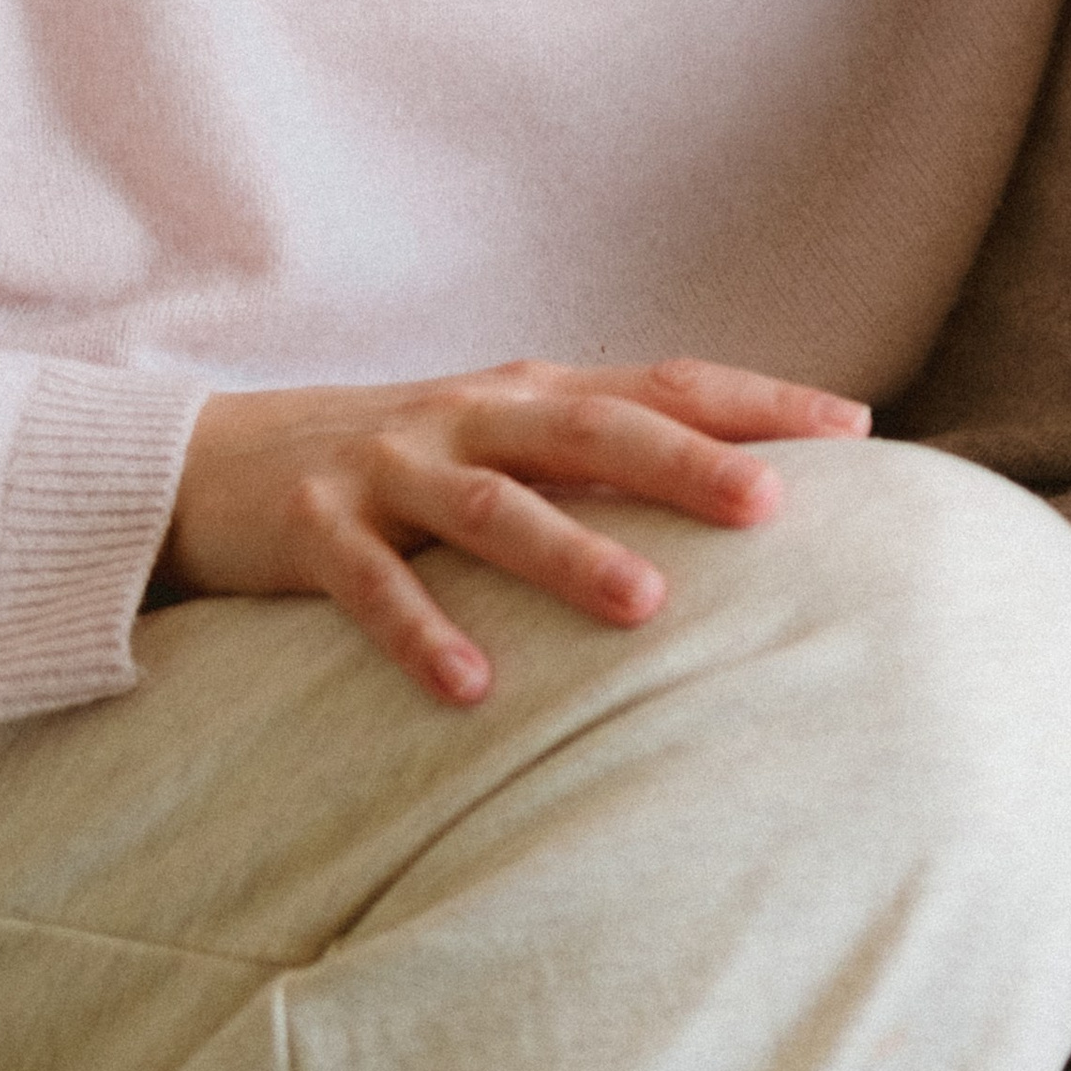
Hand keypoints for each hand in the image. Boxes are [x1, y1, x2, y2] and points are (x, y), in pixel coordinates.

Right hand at [160, 359, 871, 706]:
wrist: (215, 459)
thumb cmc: (403, 462)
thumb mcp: (505, 438)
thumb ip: (607, 454)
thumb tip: (755, 487)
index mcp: (533, 392)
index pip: (665, 384)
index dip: (758, 402)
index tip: (854, 428)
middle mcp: (473, 417)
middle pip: (595, 431)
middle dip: (686, 466)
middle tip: (769, 508)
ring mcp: (391, 469)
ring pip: (495, 508)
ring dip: (571, 553)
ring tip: (644, 604)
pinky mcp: (315, 531)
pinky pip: (375, 586)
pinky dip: (423, 633)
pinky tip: (473, 686)